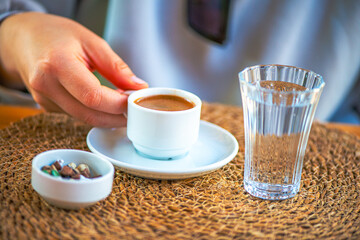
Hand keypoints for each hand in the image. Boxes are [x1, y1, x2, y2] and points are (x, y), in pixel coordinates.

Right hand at [0, 12, 147, 126]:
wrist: (23, 39)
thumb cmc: (56, 35)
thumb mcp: (91, 41)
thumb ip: (115, 66)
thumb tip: (137, 86)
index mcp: (57, 65)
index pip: (93, 96)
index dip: (118, 104)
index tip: (134, 100)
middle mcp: (46, 86)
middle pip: (89, 114)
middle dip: (116, 117)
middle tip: (134, 110)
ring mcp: (43, 99)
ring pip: (83, 118)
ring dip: (107, 116)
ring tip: (123, 105)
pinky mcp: (46, 106)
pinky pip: (76, 115)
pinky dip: (94, 112)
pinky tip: (105, 104)